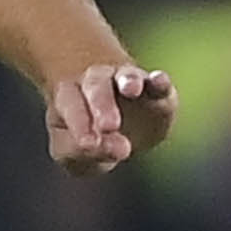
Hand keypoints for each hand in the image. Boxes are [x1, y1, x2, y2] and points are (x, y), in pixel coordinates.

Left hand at [47, 64, 173, 175]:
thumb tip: (108, 149)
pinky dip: (160, 81)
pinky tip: (160, 81)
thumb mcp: (72, 154)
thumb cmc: (85, 140)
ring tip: (132, 90)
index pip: (71, 105)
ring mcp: (128, 82)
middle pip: (96, 86)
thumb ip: (78, 152)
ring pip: (127, 76)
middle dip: (102, 105)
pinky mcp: (158, 92)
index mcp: (70, 96)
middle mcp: (97, 83)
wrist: (115, 129)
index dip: (79, 124)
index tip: (88, 144)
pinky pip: (159, 83)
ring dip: (129, 81)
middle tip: (108, 127)